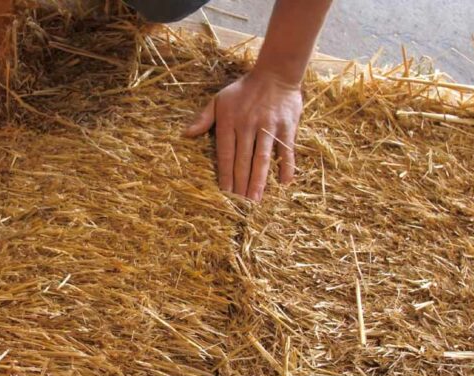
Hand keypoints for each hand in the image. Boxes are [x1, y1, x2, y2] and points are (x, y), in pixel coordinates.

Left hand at [184, 69, 302, 200]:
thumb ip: (204, 118)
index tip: (225, 193)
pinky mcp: (286, 127)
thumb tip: (186, 134)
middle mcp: (248, 126)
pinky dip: (286, 166)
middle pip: (243, 161)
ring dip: (259, 181)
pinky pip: (286, 150)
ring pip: (262, 159)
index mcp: (230, 122)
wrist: (275, 73)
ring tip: (255, 200)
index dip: (225, 174)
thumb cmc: (244, 89)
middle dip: (241, 184)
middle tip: (240, 205)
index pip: (226, 154)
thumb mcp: (220, 99)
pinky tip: (284, 183)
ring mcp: (268, 127)